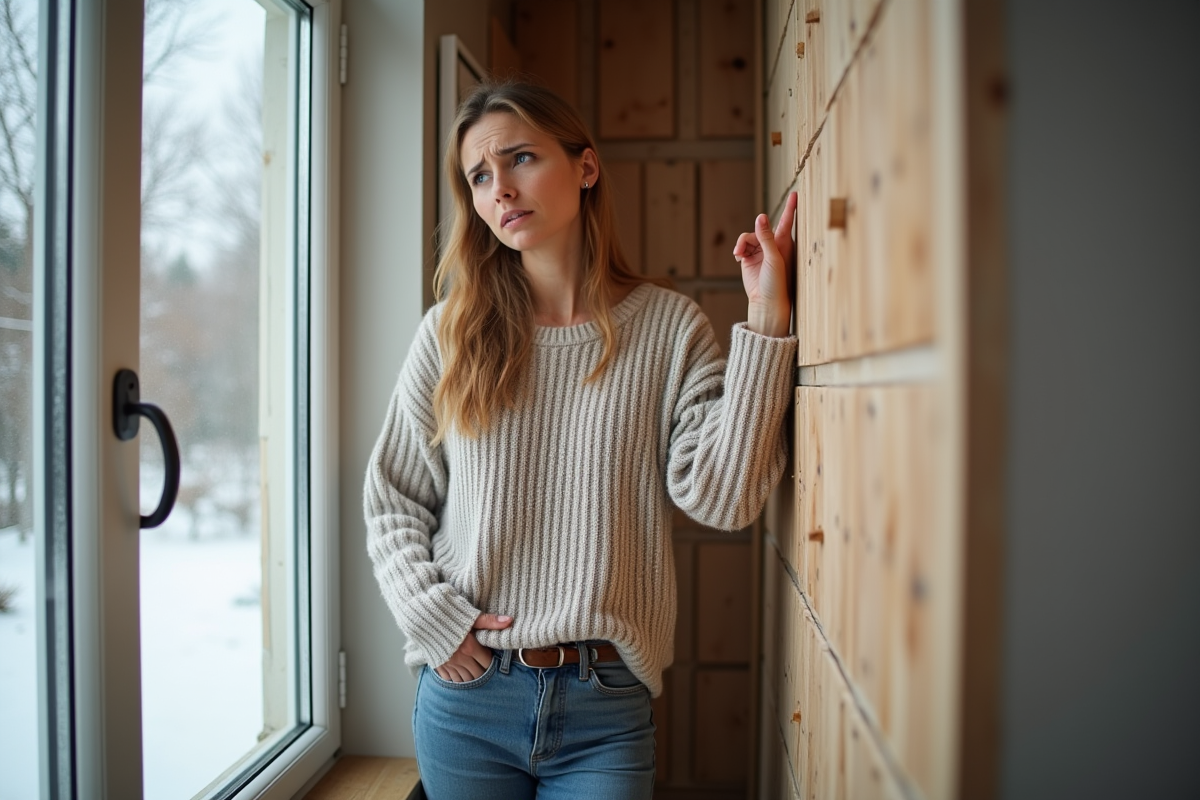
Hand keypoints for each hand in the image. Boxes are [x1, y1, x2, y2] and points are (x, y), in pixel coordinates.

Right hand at [435, 612, 512, 681]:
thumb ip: (490, 621)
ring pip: (465, 680)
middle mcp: (460, 659)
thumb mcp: (471, 616)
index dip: (492, 662)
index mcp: (470, 647)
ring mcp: (448, 664)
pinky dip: (457, 679)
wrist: (423, 618)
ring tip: (475, 672)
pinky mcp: (438, 666)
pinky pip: (451, 680)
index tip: (492, 658)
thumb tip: (510, 621)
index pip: (487, 663)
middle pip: (478, 674)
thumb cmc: (449, 615)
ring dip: (471, 677)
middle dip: (483, 672)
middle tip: (485, 667)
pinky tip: (461, 674)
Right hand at [733, 190, 796, 337]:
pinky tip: (738, 257)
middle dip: (753, 234)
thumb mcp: (773, 258)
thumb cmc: (777, 282)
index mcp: (785, 243)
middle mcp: (773, 245)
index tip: (796, 194)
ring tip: (739, 254)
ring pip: (748, 236)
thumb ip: (766, 237)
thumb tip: (760, 217)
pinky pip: (742, 245)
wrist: (766, 302)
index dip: (791, 207)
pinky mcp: (749, 257)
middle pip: (761, 228)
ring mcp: (760, 251)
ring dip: (742, 243)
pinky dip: (739, 249)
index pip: (788, 221)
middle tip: (746, 247)